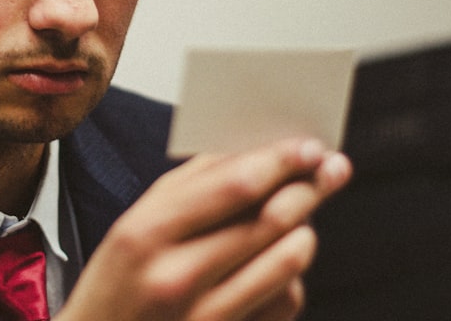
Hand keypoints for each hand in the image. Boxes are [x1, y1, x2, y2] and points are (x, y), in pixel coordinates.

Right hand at [56, 138, 351, 320]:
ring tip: (301, 217)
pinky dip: (292, 274)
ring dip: (305, 229)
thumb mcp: (134, 224)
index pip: (232, 186)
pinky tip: (277, 261)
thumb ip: (189, 185)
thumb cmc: (118, 283)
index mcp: (146, 232)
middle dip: (310, 188)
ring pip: (287, 261)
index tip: (309, 146)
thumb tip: (252, 151)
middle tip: (333, 169)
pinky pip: (285, 300)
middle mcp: (176, 276)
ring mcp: (204, 317)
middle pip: (268, 221)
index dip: (279, 161)